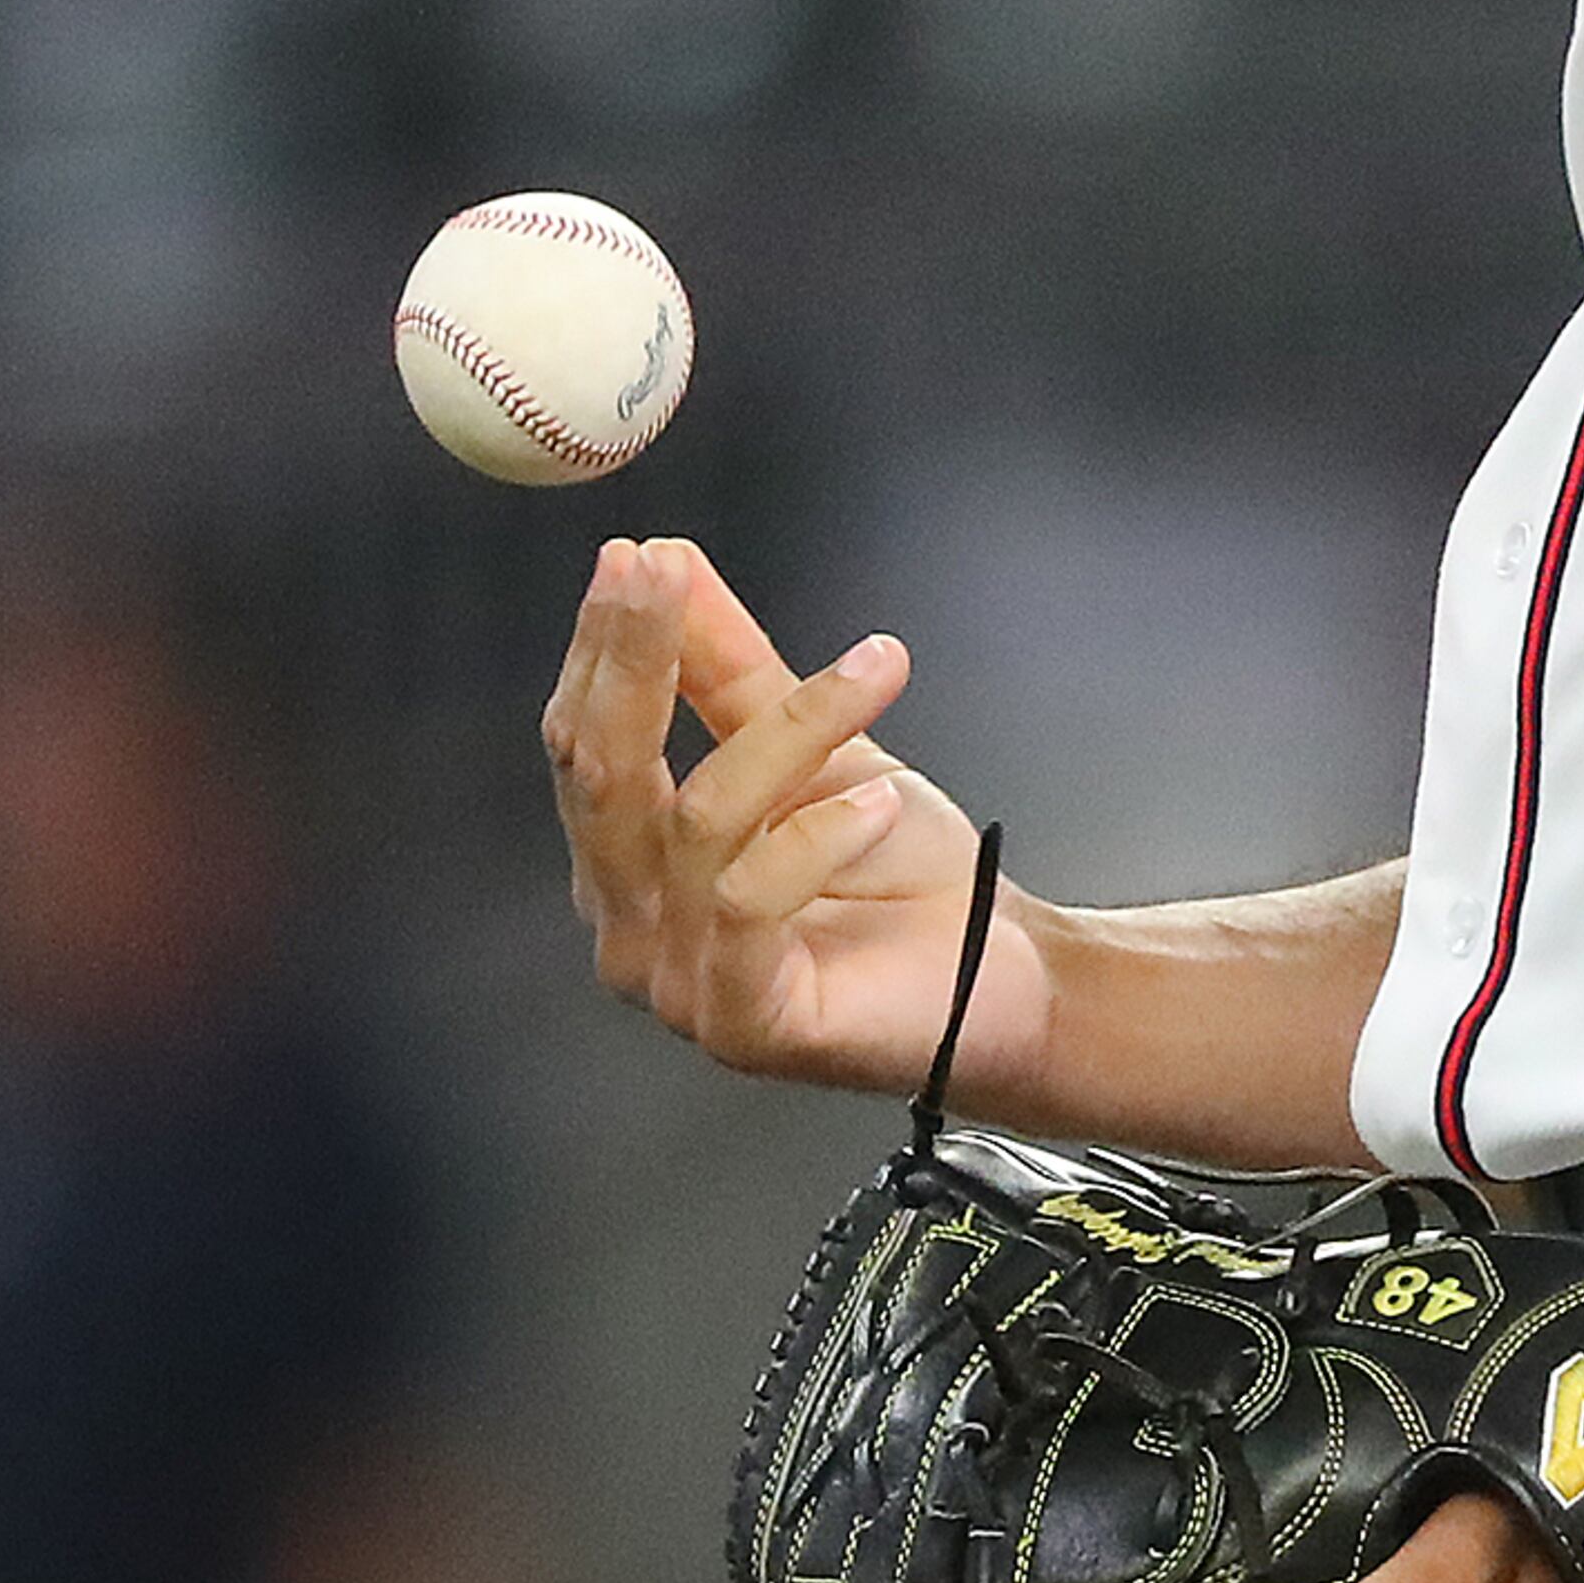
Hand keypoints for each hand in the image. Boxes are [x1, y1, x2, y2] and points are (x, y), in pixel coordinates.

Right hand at [542, 536, 1058, 1111]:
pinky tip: (880, 803)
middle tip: (662, 572)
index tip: (637, 559)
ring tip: (874, 674)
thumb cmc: (899, 875)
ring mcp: (678, 986)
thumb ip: (728, 668)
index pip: (584, 746)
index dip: (606, 650)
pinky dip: (818, 836)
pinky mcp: (741, 1024)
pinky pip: (752, 902)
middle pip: (606, 778)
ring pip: (701, 823)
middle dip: (633, 660)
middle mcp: (629, 931)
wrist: (999, 976)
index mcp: (627, 867)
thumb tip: (663, 560)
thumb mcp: (814, 749)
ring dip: (791, 731)